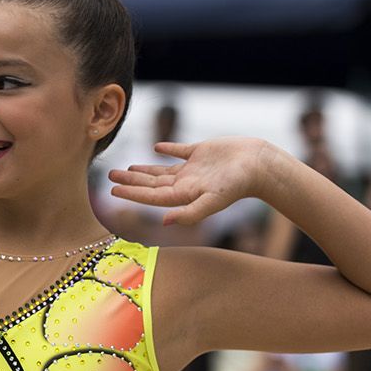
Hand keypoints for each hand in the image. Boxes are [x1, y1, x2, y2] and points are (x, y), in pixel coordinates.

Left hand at [107, 138, 275, 225]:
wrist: (259, 166)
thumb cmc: (237, 185)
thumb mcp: (212, 201)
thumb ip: (189, 213)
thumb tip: (164, 222)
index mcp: (185, 195)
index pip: (152, 196)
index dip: (132, 193)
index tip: (113, 190)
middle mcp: (186, 183)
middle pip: (152, 183)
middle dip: (131, 181)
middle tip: (110, 176)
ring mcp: (194, 168)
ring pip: (162, 169)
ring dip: (144, 169)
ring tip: (126, 167)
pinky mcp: (202, 152)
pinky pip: (180, 151)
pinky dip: (167, 150)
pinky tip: (156, 148)